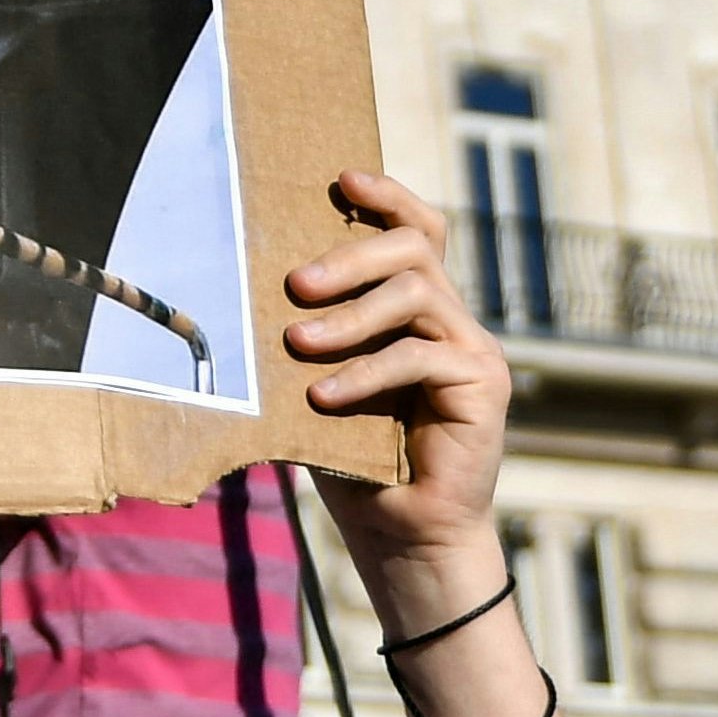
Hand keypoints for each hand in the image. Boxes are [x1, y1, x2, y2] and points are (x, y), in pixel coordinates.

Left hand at [283, 170, 509, 630]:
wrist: (406, 535)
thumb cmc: (356, 460)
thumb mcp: (320, 388)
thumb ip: (305, 344)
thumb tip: (234, 304)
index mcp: (418, 310)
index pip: (418, 229)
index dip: (386, 197)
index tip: (340, 181)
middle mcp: (452, 319)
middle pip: (414, 247)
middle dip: (349, 256)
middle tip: (292, 285)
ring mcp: (473, 349)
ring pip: (416, 293)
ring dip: (349, 315)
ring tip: (296, 343)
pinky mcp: (482, 385)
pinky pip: (418, 357)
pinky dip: (365, 373)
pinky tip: (322, 397)